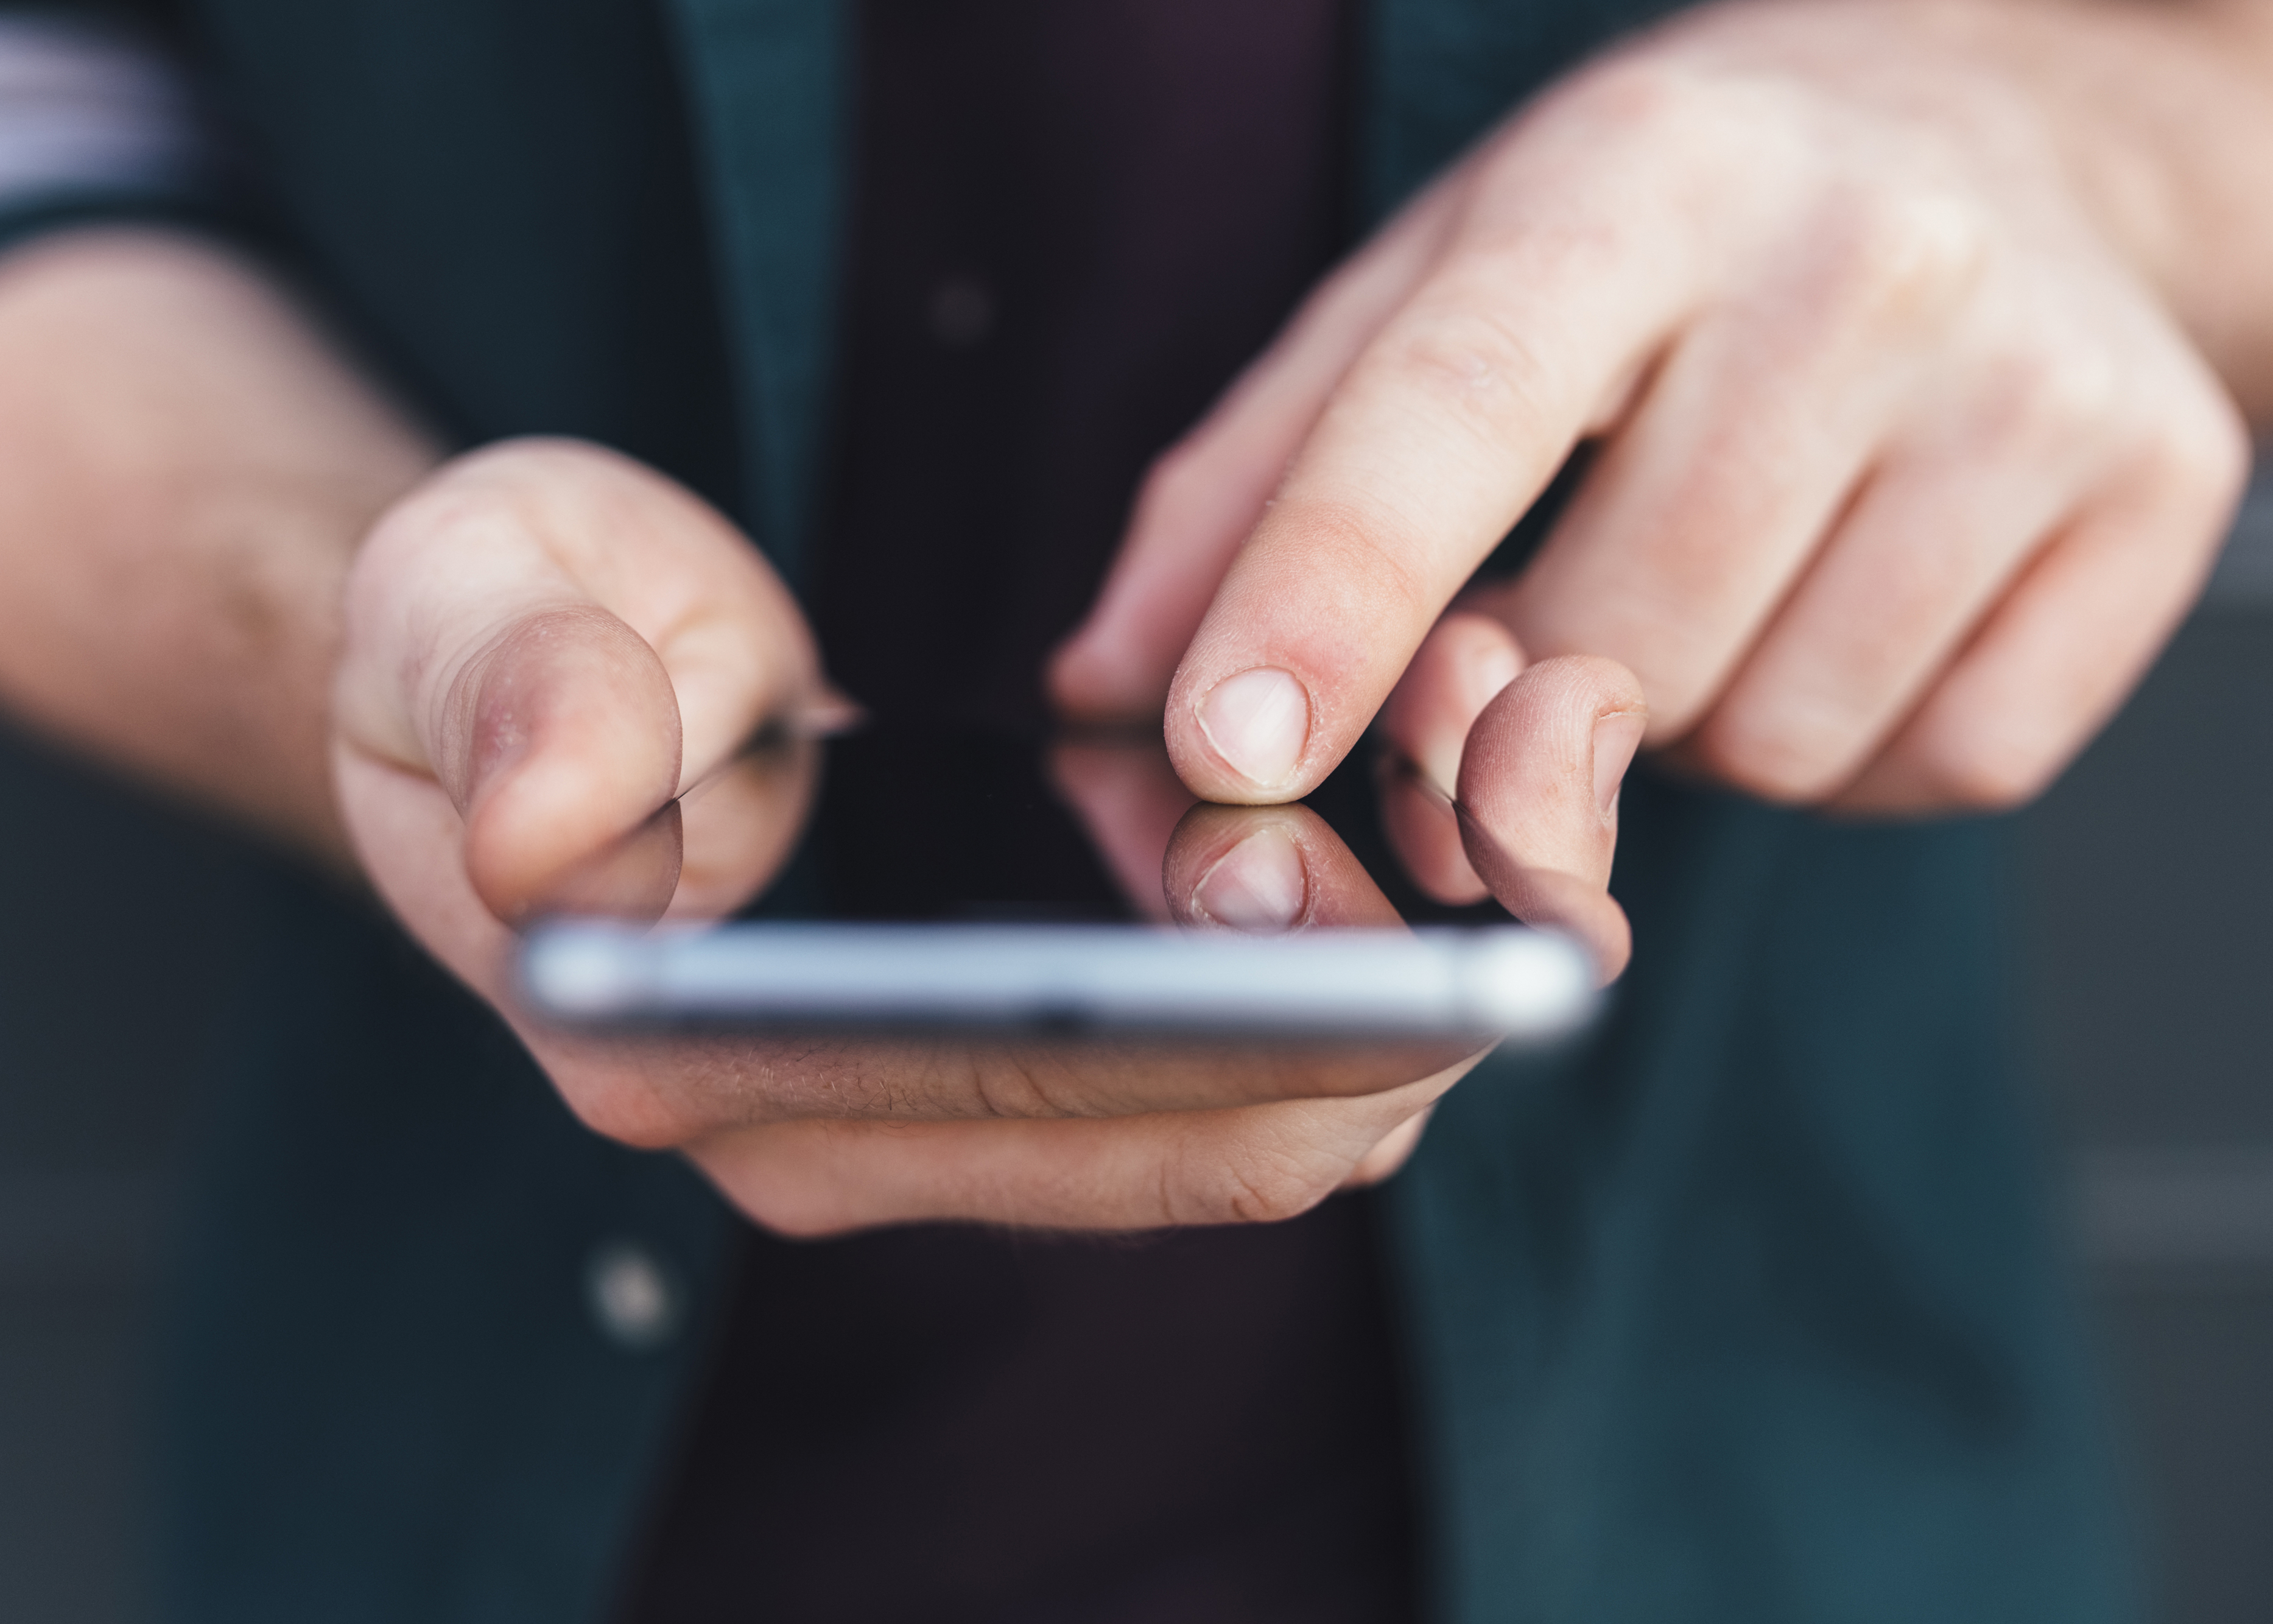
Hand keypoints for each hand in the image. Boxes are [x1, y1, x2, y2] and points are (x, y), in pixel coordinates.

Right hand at [331, 439, 1640, 1236]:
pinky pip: (1253, 1042)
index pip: (1058, 1102)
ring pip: (1277, 1110)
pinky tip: (1408, 766)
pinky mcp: (1017, 1044)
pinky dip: (1371, 934)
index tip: (1455, 902)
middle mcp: (850, 1131)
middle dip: (1420, 981)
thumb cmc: (491, 634)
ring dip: (1425, 952)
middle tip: (1515, 746)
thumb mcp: (467, 606)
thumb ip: (507, 703)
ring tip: (1487, 721)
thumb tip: (543, 828)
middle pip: (1229, 1141)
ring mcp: (944, 1103)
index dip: (1285, 1026)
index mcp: (712, 1061)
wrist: (517, 666)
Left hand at [1050, 0, 2249, 817]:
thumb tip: (1107, 689)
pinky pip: (1929, 763)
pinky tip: (1845, 596)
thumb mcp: (1439, 285)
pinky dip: (1850, 739)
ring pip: (1765, 733)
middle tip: (1536, 613)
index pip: (1454, 408)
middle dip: (1519, 704)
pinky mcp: (2153, 499)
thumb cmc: (1673, 238)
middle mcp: (1859, 261)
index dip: (1327, 597)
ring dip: (1687, 718)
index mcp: (1637, 179)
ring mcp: (2034, 386)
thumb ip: (1256, 480)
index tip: (1221, 754)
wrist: (2013, 144)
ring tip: (1720, 560)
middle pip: (1605, 646)